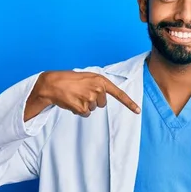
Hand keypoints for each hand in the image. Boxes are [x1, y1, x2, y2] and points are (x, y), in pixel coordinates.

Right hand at [25, 71, 140, 120]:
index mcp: (100, 80)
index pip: (118, 93)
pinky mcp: (82, 107)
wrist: (52, 83)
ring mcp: (90, 99)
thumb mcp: (87, 78)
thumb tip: (103, 96)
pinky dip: (78, 110)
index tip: (138, 111)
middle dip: (93, 101)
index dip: (129, 103)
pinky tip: (72, 102)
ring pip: (92, 109)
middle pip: (102, 104)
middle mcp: (98, 89)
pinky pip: (85, 114)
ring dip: (84, 105)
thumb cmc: (69, 80)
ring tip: (75, 96)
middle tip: (81, 93)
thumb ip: (97, 85)